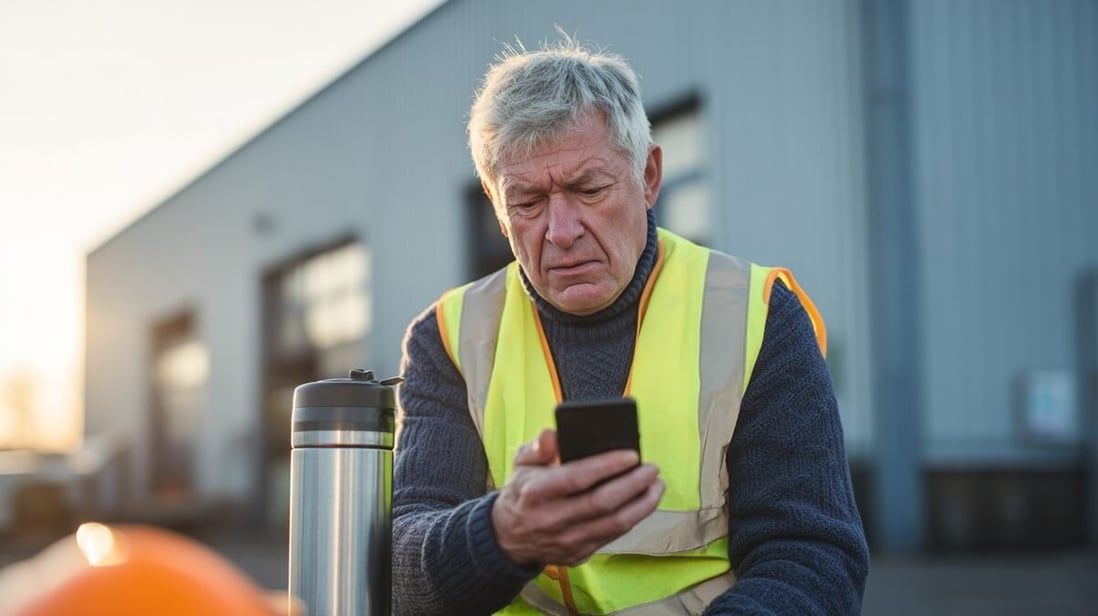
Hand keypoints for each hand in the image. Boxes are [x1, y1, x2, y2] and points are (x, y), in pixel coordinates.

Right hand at [491, 429, 663, 566]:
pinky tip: (643, 502)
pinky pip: (612, 536)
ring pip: (614, 524)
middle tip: (652, 468)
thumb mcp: (522, 463)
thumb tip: (553, 433)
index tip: (632, 455)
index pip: (577, 478)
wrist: (509, 538)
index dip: (607, 466)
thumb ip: (539, 447)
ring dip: (642, 504)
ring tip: (657, 485)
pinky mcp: (578, 554)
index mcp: (537, 492)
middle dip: (633, 484)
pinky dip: (632, 518)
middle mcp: (552, 519)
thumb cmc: (523, 492)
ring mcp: (567, 541)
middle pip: (602, 503)